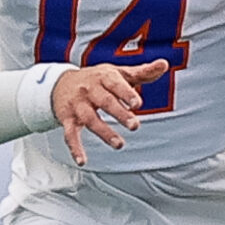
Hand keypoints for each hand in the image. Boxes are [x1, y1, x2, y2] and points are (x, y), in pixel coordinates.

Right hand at [53, 60, 170, 165]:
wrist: (60, 83)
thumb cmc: (97, 79)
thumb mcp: (118, 73)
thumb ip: (142, 72)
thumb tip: (164, 64)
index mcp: (104, 77)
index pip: (115, 84)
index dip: (126, 93)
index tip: (137, 103)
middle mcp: (89, 90)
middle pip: (104, 102)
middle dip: (119, 113)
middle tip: (135, 126)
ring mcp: (78, 105)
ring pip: (90, 119)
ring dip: (104, 132)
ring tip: (119, 144)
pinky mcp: (67, 119)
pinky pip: (70, 134)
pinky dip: (75, 148)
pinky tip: (82, 160)